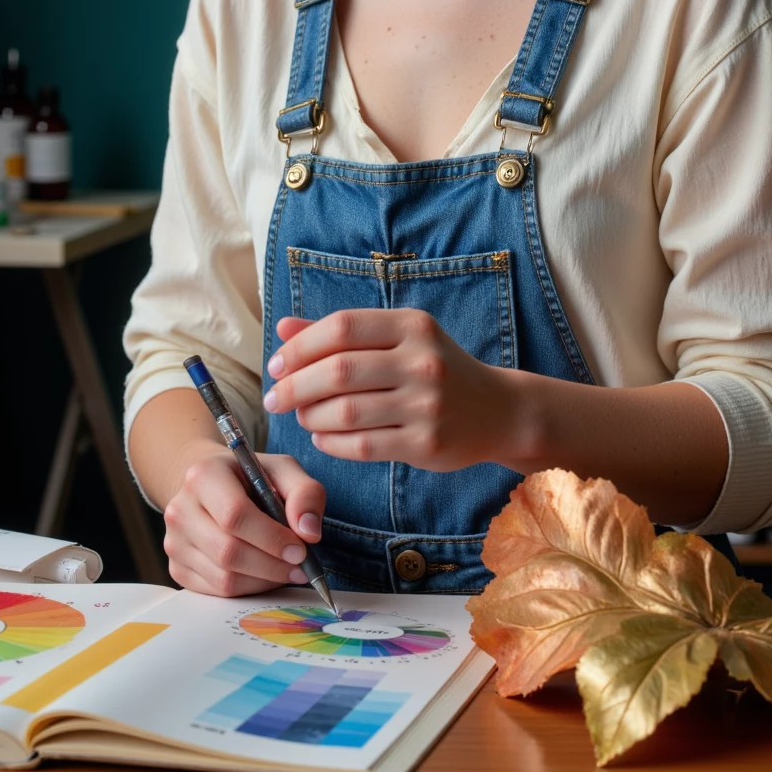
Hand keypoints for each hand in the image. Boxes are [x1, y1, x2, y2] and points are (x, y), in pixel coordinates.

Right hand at [162, 442, 325, 595]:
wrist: (210, 486)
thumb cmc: (250, 477)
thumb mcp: (283, 470)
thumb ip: (305, 493)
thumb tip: (309, 532)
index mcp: (203, 476)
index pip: (234, 515)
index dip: (271, 538)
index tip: (300, 549)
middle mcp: (180, 509)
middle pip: (228, 552)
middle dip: (271, 565)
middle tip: (300, 567)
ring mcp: (174, 542)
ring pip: (223, 579)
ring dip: (263, 580)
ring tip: (285, 569)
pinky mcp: (177, 568)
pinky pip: (216, 593)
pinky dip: (247, 589)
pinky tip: (263, 573)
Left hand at [263, 309, 509, 470]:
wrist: (497, 410)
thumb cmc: (435, 369)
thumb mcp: (398, 339)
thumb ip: (340, 333)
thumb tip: (283, 328)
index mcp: (412, 326)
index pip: (342, 327)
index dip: (300, 347)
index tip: (276, 366)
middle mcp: (422, 361)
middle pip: (339, 371)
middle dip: (295, 387)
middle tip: (274, 399)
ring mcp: (427, 404)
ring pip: (346, 411)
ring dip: (310, 417)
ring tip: (301, 417)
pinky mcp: (427, 444)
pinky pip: (363, 446)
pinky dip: (331, 443)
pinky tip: (322, 437)